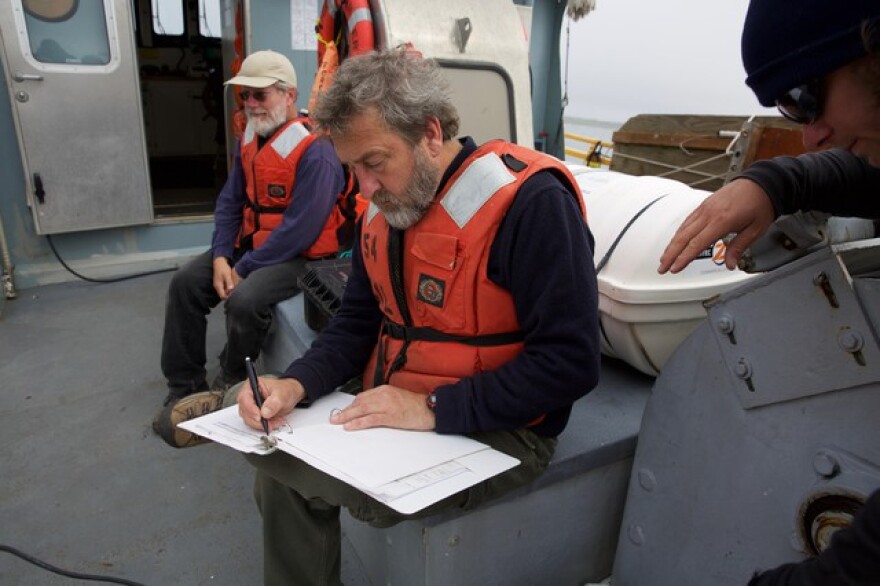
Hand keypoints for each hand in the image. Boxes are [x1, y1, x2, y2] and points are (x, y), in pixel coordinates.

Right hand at [212, 257, 235, 298]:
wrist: (219, 262)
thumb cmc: (223, 268)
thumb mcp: (227, 275)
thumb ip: (228, 282)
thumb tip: (231, 289)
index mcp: (218, 286)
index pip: (223, 296)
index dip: (229, 297)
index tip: (235, 296)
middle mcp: (217, 287)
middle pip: (223, 295)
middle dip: (229, 296)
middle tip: (237, 294)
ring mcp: (218, 285)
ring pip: (224, 292)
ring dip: (229, 292)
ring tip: (236, 291)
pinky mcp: (220, 283)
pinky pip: (224, 289)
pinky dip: (228, 289)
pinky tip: (234, 287)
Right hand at [237, 376, 305, 430]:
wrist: (290, 395)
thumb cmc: (285, 390)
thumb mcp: (282, 394)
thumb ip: (274, 402)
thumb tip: (264, 412)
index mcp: (252, 386)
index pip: (244, 398)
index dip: (250, 409)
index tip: (259, 416)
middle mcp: (249, 396)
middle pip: (245, 411)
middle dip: (257, 420)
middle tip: (270, 423)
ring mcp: (251, 407)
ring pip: (249, 420)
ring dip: (262, 424)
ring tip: (276, 421)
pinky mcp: (254, 415)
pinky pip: (255, 424)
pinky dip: (265, 426)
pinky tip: (275, 422)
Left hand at [329, 385, 435, 430]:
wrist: (430, 408)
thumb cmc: (416, 405)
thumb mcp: (397, 398)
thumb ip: (384, 401)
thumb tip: (371, 409)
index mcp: (385, 389)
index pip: (363, 397)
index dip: (352, 405)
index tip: (345, 411)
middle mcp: (384, 395)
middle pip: (359, 403)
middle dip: (346, 411)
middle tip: (335, 418)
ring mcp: (387, 405)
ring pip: (362, 410)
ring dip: (347, 416)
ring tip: (337, 422)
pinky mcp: (391, 416)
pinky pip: (370, 420)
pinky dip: (358, 423)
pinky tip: (350, 426)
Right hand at [658, 178, 775, 272]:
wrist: (762, 183)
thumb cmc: (760, 203)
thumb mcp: (755, 230)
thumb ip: (739, 248)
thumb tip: (729, 264)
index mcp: (722, 220)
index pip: (697, 243)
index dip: (684, 258)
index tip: (675, 268)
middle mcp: (709, 213)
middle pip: (683, 237)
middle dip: (670, 254)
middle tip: (662, 268)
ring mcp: (705, 208)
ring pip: (682, 229)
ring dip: (671, 245)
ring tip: (665, 258)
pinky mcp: (704, 205)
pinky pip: (687, 221)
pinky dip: (678, 233)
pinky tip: (675, 241)